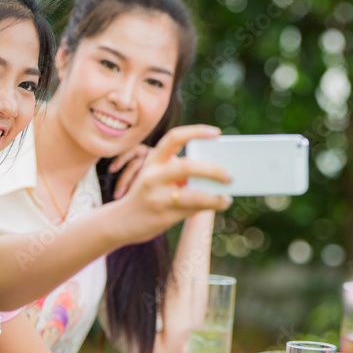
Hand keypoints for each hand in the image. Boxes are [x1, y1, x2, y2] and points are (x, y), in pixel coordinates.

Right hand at [115, 124, 231, 241]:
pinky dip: (209, 206)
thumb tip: (217, 172)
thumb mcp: (158, 177)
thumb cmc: (149, 195)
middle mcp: (153, 176)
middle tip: (230, 175)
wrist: (122, 221)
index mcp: (153, 160)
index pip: (175, 138)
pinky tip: (220, 204)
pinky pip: (192, 210)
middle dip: (212, 170)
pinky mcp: (163, 215)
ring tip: (227, 197)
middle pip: (187, 167)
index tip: (217, 133)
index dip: (196, 132)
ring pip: (193, 195)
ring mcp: (157, 197)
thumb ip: (181, 172)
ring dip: (214, 197)